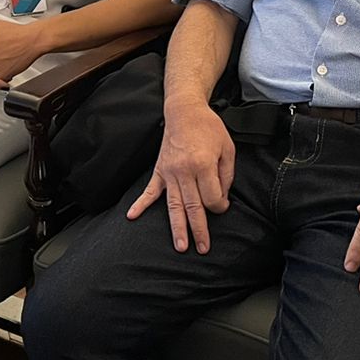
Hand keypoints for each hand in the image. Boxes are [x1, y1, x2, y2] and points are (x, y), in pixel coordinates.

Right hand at [127, 100, 234, 253]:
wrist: (184, 111)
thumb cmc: (208, 128)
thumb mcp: (227, 148)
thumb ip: (226, 175)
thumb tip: (222, 197)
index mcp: (203, 165)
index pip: (212, 197)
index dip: (220, 206)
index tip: (223, 206)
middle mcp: (184, 171)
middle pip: (193, 207)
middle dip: (199, 230)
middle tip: (202, 248)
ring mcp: (169, 172)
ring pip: (173, 205)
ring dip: (177, 227)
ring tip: (180, 246)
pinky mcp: (159, 170)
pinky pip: (149, 191)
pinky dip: (140, 204)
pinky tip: (132, 216)